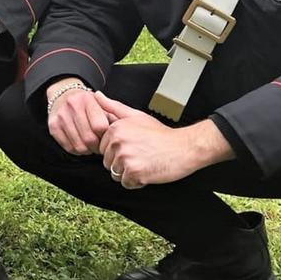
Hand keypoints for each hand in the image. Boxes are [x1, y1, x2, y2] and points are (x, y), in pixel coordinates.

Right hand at [45, 77, 112, 155]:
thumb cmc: (88, 104)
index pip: (100, 127)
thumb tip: (122, 126)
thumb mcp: (102, 103)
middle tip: (99, 146)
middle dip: (97, 147)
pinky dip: (77, 150)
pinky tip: (80, 144)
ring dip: (87, 150)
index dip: (106, 136)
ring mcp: (61, 116)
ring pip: (79, 146)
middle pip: (89, 138)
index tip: (107, 137)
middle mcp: (72, 105)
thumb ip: (114, 112)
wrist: (63, 94)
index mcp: (88, 99)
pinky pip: (68, 148)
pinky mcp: (52, 126)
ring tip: (90, 146)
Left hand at [95, 91, 234, 188]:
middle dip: (122, 163)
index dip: (118, 150)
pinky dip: (136, 182)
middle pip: (108, 162)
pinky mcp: (134, 172)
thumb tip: (96, 96)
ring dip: (129, 173)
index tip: (134, 146)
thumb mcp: (136, 115)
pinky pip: (126, 183)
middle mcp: (117, 142)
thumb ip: (113, 107)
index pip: (103, 148)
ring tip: (144, 162)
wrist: (184, 147)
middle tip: (141, 155)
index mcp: (115, 129)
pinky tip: (148, 171)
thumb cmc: (161, 134)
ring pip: (116, 174)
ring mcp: (125, 158)